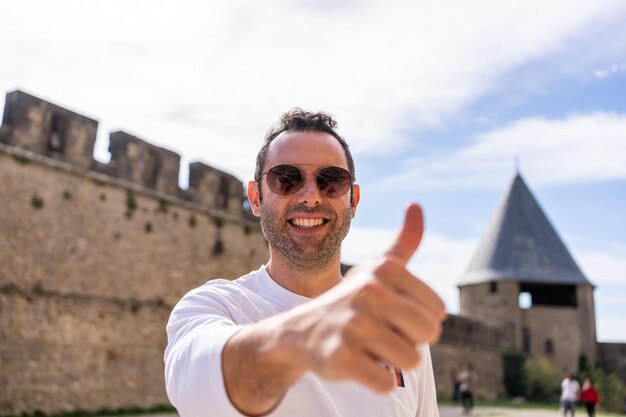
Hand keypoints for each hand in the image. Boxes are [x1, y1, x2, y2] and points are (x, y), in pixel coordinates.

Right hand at [288, 202, 445, 391]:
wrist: (301, 331)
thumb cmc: (352, 300)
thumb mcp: (377, 269)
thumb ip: (404, 241)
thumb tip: (416, 204)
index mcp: (384, 270)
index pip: (437, 311)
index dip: (418, 319)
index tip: (392, 313)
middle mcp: (369, 293)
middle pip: (429, 334)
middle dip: (410, 340)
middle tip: (383, 333)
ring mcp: (353, 325)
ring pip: (411, 360)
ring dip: (392, 361)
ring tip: (369, 346)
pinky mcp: (341, 358)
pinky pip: (385, 382)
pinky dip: (375, 379)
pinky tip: (356, 362)